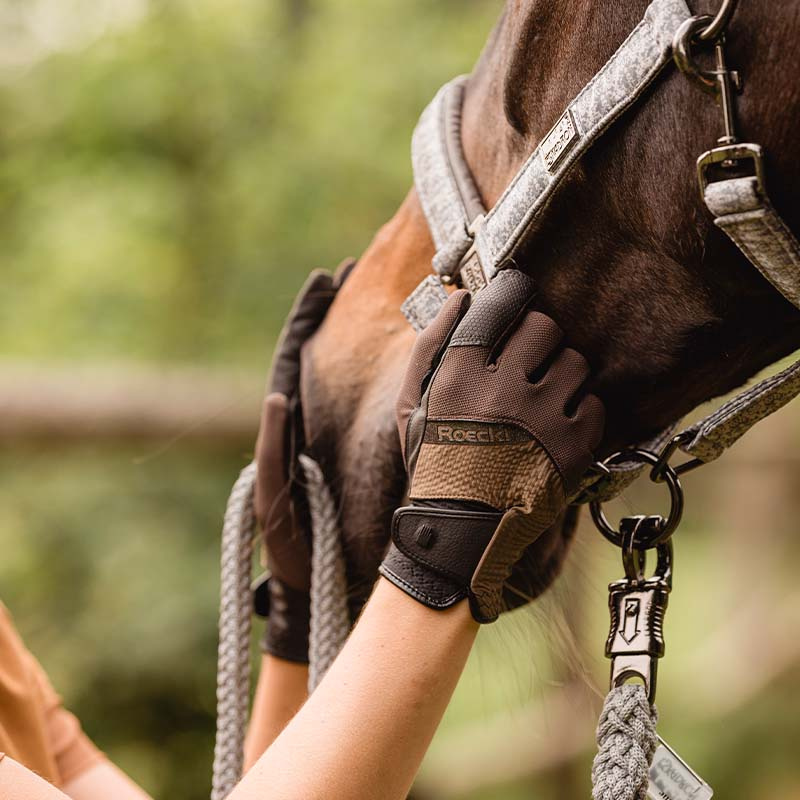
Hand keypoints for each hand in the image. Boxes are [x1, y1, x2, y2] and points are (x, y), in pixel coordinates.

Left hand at [254, 261, 353, 660]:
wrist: (321, 577)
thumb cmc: (293, 543)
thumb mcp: (274, 495)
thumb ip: (272, 449)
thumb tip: (277, 398)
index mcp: (289, 423)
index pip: (294, 356)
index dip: (309, 316)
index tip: (325, 278)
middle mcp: (314, 418)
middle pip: (322, 352)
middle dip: (336, 311)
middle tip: (356, 270)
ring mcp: (339, 430)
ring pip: (349, 371)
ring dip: (359, 330)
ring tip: (375, 291)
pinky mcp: (363, 446)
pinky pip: (375, 400)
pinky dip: (390, 368)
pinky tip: (409, 344)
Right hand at [379, 269, 603, 621]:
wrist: (461, 529)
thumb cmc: (435, 460)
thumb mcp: (413, 404)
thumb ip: (431, 345)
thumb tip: (462, 298)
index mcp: (461, 373)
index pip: (500, 305)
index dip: (512, 293)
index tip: (516, 295)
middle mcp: (505, 389)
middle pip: (545, 326)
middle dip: (538, 338)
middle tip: (529, 360)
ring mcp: (543, 417)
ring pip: (576, 362)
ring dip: (562, 374)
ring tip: (542, 400)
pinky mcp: (573, 446)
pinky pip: (594, 402)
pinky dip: (580, 411)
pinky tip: (556, 427)